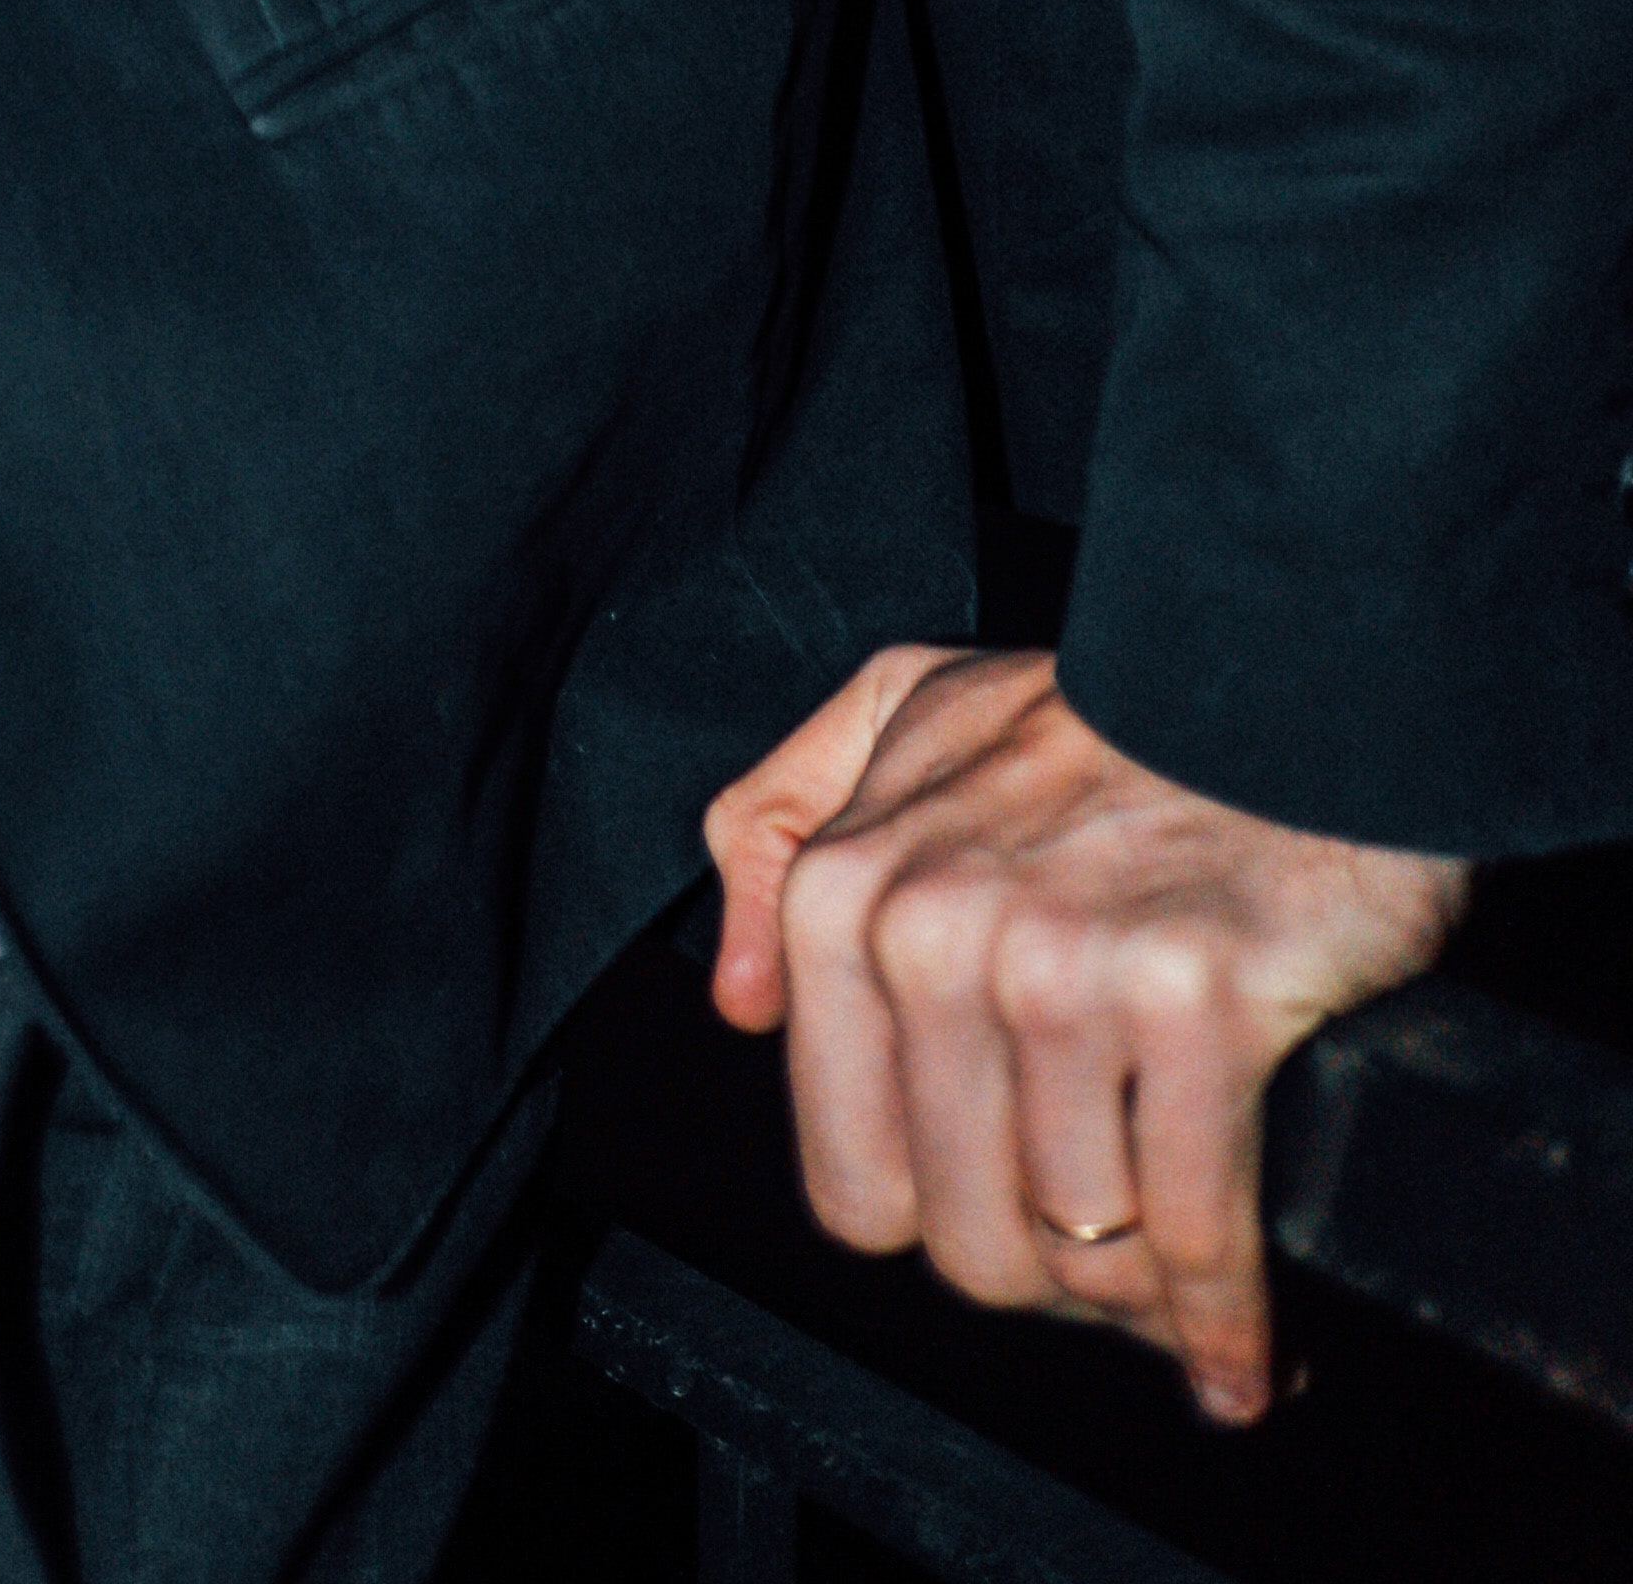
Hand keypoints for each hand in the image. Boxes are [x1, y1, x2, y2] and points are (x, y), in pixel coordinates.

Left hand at [705, 644, 1461, 1426]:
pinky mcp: (1195, 1004)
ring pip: (1085, 1250)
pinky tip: (1246, 1347)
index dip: (939, 1225)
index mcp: (846, 895)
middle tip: (1108, 1278)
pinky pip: (1195, 1231)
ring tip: (1181, 1296)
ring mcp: (1062, 974)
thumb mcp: (896, 713)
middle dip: (1048, 1285)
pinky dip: (1229, 1316)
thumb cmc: (1099, 708)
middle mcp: (934, 938)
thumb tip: (738, 1002)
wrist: (1278, 668)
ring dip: (1144, 1304)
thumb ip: (781, 826)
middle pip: (970, 1241)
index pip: (854, 1180)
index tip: (1006, 1232)